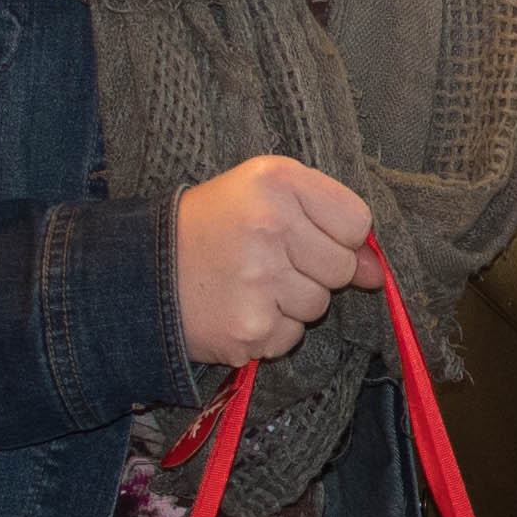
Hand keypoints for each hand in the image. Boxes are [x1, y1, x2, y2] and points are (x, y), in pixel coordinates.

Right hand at [174, 155, 375, 367]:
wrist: (141, 270)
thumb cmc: (213, 226)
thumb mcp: (266, 196)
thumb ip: (328, 222)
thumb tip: (375, 272)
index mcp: (277, 180)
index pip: (356, 221)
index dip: (336, 234)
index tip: (303, 234)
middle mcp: (269, 226)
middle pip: (341, 268)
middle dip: (314, 270)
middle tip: (268, 260)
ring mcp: (258, 281)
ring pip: (318, 306)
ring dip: (291, 302)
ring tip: (248, 284)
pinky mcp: (249, 329)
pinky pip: (290, 336)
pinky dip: (270, 329)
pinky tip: (238, 307)